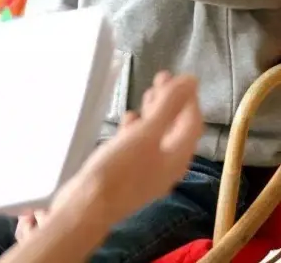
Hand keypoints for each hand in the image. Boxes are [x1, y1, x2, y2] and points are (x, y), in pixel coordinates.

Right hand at [18, 73, 201, 241]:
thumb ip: (168, 106)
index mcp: (177, 157)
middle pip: (176, 129)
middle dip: (171, 102)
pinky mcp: (129, 173)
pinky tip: (129, 118)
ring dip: (155, 113)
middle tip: (161, 77)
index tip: (180, 76)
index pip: (192, 123)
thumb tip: (191, 80)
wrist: (88, 205)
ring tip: (147, 92)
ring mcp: (147, 172)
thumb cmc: (119, 169)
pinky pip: (141, 146)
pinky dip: (139, 129)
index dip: (189, 98)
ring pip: (158, 136)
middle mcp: (167, 166)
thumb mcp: (146, 133)